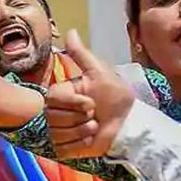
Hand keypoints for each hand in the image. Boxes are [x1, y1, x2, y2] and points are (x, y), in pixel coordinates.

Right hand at [45, 30, 135, 158]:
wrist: (128, 123)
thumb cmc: (116, 96)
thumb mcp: (100, 73)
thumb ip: (81, 55)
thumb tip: (70, 31)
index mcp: (61, 94)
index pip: (52, 100)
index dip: (73, 103)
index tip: (91, 103)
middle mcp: (56, 112)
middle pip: (53, 118)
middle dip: (80, 118)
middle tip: (94, 115)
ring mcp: (59, 131)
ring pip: (59, 134)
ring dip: (83, 131)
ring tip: (95, 127)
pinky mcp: (65, 148)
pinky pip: (64, 149)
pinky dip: (82, 145)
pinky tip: (91, 139)